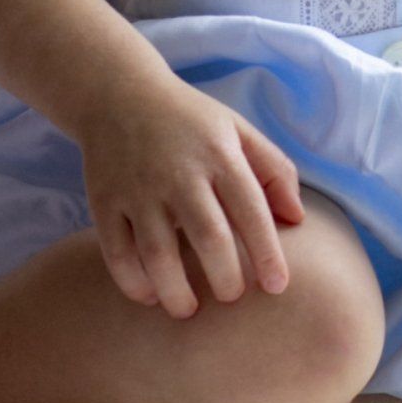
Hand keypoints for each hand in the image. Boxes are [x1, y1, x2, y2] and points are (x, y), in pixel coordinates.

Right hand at [77, 71, 305, 319]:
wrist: (117, 93)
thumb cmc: (189, 120)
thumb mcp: (238, 130)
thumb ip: (274, 170)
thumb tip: (298, 219)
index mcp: (219, 154)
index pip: (251, 211)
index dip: (268, 253)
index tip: (278, 287)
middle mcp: (179, 172)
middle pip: (208, 236)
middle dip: (225, 278)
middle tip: (231, 297)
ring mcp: (137, 188)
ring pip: (158, 252)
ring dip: (176, 292)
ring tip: (188, 309)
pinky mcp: (103, 199)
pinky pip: (117, 251)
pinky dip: (133, 282)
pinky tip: (150, 295)